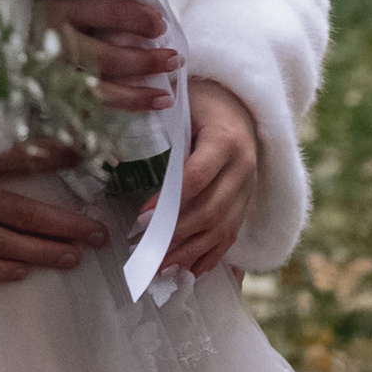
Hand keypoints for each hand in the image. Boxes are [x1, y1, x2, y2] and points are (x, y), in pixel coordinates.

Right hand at [0, 129, 108, 285]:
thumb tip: (7, 114)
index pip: (29, 156)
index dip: (64, 156)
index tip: (94, 156)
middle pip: (29, 214)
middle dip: (69, 226)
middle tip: (99, 234)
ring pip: (7, 244)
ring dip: (45, 252)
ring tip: (75, 258)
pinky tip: (20, 273)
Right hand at [36, 0, 179, 118]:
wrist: (3, 36)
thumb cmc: (44, 13)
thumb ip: (108, 4)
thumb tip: (153, 13)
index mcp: (58, 9)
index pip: (108, 13)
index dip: (139, 19)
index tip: (162, 26)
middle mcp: (53, 44)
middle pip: (107, 58)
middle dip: (145, 61)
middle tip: (174, 59)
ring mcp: (49, 76)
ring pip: (99, 91)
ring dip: (137, 96)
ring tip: (167, 96)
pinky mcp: (49, 98)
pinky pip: (89, 109)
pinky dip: (119, 110)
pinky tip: (143, 108)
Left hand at [140, 80, 260, 280]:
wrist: (241, 103)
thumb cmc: (201, 100)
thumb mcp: (183, 103)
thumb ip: (161, 126)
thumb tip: (122, 150)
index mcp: (226, 139)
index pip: (198, 176)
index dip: (170, 201)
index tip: (141, 218)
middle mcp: (244, 167)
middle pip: (211, 210)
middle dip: (177, 235)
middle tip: (145, 249)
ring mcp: (249, 187)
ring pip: (222, 228)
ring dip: (191, 252)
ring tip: (162, 268)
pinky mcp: (248, 201)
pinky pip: (232, 234)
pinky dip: (211, 255)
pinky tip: (190, 271)